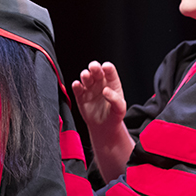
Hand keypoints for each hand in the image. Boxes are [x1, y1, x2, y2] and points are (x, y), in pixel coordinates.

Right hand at [72, 61, 134, 181]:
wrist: (104, 127)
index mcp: (112, 82)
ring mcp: (90, 88)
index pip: (110, 71)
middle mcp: (100, 83)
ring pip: (85, 77)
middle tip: (93, 67)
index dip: (107, 67)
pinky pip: (77, 88)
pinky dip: (76, 85)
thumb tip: (106, 91)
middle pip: (96, 70)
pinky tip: (77, 85)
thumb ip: (115, 99)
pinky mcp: (80, 95)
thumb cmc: (114, 115)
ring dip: (85, 74)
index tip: (106, 67)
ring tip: (86, 76)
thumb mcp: (120, 108)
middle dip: (94, 67)